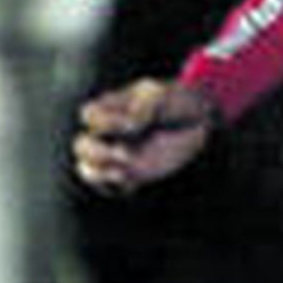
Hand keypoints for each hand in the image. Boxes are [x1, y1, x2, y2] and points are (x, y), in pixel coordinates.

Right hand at [73, 79, 218, 194]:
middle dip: (97, 152)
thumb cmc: (179, 101)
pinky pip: (109, 187)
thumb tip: (130, 126)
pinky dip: (112, 187)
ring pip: (87, 169)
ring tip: (124, 173)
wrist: (201, 120)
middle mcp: (111, 133)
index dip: (105, 121)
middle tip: (126, 154)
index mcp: (112, 108)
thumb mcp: (164, 96)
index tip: (133, 123)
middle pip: (81, 146)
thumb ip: (144, 106)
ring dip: (100, 173)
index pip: (89, 115)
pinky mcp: (133, 173)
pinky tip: (129, 181)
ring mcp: (120, 153)